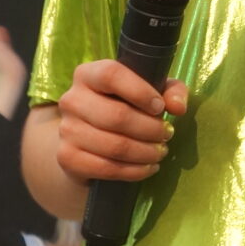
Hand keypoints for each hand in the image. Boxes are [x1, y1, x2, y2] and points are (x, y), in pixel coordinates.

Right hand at [52, 60, 185, 184]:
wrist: (90, 138)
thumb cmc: (127, 105)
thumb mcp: (152, 90)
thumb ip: (171, 91)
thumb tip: (178, 107)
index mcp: (89, 74)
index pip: (111, 75)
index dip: (140, 91)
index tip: (160, 107)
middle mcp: (72, 99)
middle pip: (116, 116)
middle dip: (150, 129)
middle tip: (167, 134)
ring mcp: (66, 130)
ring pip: (113, 145)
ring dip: (145, 152)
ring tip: (160, 152)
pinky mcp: (66, 157)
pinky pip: (105, 168)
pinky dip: (133, 171)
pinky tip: (148, 168)